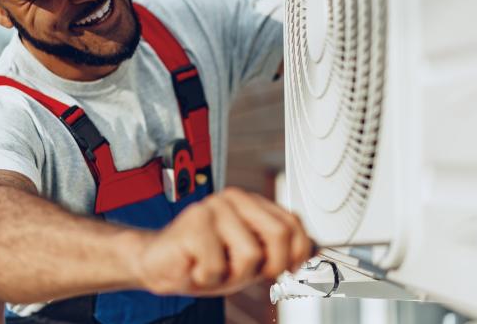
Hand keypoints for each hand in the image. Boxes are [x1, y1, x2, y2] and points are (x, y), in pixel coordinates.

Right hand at [131, 187, 312, 295]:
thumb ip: (279, 250)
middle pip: (279, 234)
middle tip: (241, 272)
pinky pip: (219, 267)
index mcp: (251, 202)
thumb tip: (317, 249)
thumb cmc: (204, 262)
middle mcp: (234, 198)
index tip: (283, 270)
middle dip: (266, 265)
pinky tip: (195, 266)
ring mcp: (213, 207)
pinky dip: (208, 278)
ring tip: (212, 266)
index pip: (293, 224)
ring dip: (232, 275)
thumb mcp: (250, 260)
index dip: (297, 253)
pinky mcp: (194, 223)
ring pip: (249, 255)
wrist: (159, 265)